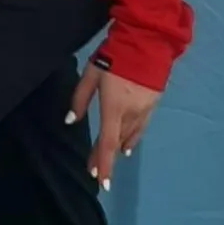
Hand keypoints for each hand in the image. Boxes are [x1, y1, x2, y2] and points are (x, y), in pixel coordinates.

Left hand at [67, 63, 160, 191]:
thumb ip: (79, 99)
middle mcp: (131, 114)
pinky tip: (128, 145)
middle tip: (96, 171)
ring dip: (118, 148)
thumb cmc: (114, 56)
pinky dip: (132, 138)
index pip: (106, 143)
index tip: (99, 182)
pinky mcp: (153, 104)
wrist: (147, 42)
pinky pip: (140, 127)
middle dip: (106, 157)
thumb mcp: (91, 74)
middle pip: (116, 141)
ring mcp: (145, 110)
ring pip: (129, 135)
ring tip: (109, 159)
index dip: (103, 163)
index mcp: (114, 107)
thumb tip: (70, 121)